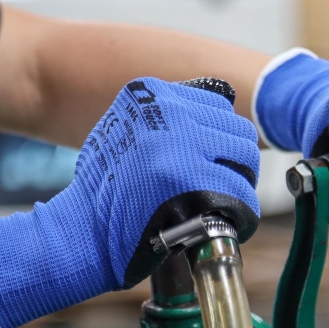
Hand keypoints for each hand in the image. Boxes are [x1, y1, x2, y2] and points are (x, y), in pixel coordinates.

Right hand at [0, 77, 259, 327]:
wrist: (82, 233)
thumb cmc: (104, 192)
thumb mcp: (126, 132)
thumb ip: (165, 120)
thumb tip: (222, 112)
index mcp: (151, 94)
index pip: (219, 106)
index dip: (222, 143)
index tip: (215, 165)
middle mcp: (167, 111)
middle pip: (239, 132)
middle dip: (238, 165)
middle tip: (227, 192)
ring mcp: (179, 145)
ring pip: (246, 161)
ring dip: (243, 188)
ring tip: (227, 209)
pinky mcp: (189, 183)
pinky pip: (241, 195)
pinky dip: (243, 215)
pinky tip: (230, 226)